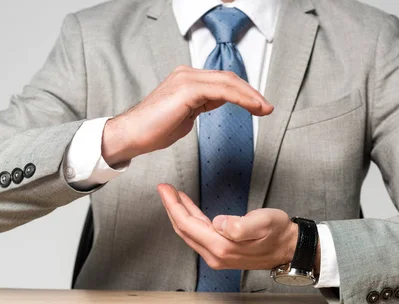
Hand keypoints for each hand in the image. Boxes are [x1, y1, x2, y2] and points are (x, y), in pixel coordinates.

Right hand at [101, 66, 273, 165]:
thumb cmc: (153, 130)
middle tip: (267, 107)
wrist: (132, 135)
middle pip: (228, 78)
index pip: (222, 81)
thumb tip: (217, 103)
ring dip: (250, 96)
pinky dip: (240, 98)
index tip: (258, 106)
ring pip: (228, 82)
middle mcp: (187, 74)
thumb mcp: (186, 116)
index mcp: (187, 80)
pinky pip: (221, 91)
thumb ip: (202, 105)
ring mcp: (187, 79)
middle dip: (251, 93)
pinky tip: (251, 107)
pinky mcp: (188, 89)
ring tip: (264, 108)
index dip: (243, 92)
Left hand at [157, 183, 299, 270]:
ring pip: (189, 233)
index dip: (173, 205)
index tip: (165, 189)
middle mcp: (216, 255)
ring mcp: (218, 256)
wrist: (290, 248)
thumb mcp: (263, 223)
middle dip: (172, 208)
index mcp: (222, 247)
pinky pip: (198, 235)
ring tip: (173, 196)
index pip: (187, 225)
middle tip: (164, 188)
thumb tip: (218, 223)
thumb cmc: (278, 233)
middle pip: (184, 230)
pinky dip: (190, 220)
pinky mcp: (222, 253)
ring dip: (179, 213)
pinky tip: (190, 210)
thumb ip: (240, 226)